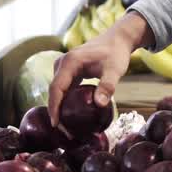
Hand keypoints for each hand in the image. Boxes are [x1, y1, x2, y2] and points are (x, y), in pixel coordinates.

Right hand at [49, 11, 151, 126]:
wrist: (118, 39)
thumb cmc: (116, 53)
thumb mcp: (115, 69)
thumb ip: (107, 86)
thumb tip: (99, 105)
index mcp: (70, 62)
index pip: (56, 88)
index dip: (54, 107)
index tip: (56, 123)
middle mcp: (62, 63)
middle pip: (54, 90)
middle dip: (56, 111)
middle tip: (63, 131)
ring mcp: (64, 67)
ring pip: (57, 90)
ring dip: (59, 107)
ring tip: (65, 127)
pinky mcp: (69, 71)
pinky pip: (63, 88)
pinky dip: (65, 101)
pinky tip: (70, 114)